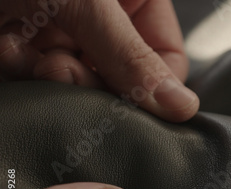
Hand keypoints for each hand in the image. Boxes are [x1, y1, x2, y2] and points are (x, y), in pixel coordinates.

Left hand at [0, 0, 198, 121]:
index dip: (152, 85)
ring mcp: (62, 31)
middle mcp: (101, 16)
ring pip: (79, 85)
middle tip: (63, 68)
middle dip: (90, 81)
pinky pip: (39, 81)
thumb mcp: (83, 0)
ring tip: (25, 53)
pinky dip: (21, 72)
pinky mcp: (24, 46)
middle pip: (120, 78)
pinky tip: (5, 48)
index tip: (132, 102)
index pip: (166, 56)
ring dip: (50, 78)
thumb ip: (131, 57)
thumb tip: (181, 104)